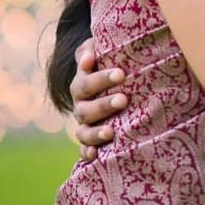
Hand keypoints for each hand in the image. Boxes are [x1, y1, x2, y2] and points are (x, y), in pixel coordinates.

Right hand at [70, 38, 127, 160]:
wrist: (109, 83)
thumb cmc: (108, 64)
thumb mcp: (100, 52)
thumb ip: (92, 49)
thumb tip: (89, 56)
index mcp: (82, 85)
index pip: (87, 82)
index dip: (101, 78)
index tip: (120, 73)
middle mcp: (81, 106)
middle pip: (86, 108)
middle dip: (104, 104)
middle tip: (123, 99)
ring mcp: (84, 125)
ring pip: (83, 132)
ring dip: (95, 133)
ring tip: (110, 132)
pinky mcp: (90, 140)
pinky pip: (84, 150)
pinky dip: (87, 153)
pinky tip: (96, 155)